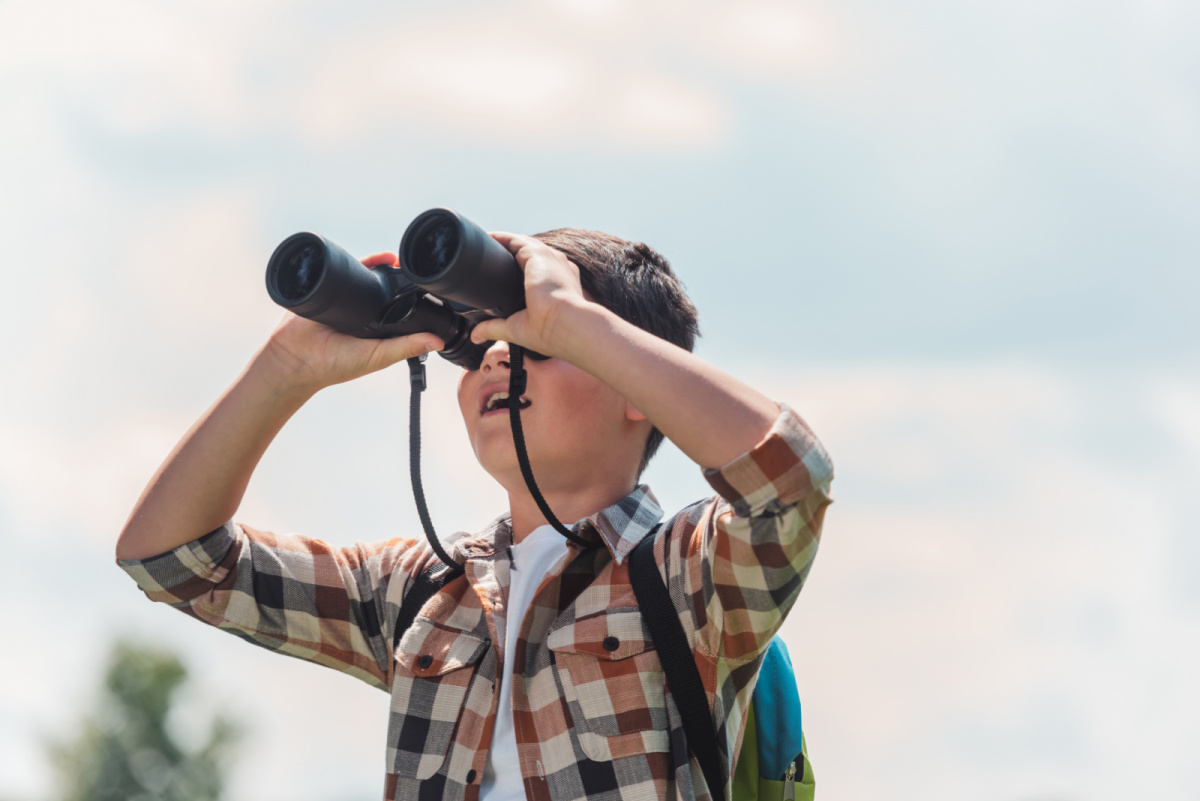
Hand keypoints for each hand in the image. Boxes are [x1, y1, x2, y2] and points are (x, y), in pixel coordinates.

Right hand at [257, 252, 443, 392]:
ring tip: (404, 260)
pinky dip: (365, 261)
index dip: (416, 301)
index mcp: (378, 328)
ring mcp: (348, 297)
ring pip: (371, 278)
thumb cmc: (335, 365)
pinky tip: (382, 256)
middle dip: (402, 281)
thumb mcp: (378, 356)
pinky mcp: (333, 287)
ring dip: (386, 268)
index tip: (434, 290)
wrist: (295, 357)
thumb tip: (438, 342)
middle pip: (387, 291)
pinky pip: (351, 268)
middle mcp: (365, 312)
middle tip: (421, 270)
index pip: (402, 310)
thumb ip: (405, 347)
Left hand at [469, 233, 590, 358]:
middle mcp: (557, 269)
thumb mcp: (519, 329)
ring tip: (486, 243)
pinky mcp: (538, 254)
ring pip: (522, 245)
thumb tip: (477, 336)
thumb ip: (496, 328)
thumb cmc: (551, 331)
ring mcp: (549, 259)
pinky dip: (501, 238)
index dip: (519, 270)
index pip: (538, 271)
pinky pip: (515, 240)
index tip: (503, 272)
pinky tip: (488, 239)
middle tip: (489, 257)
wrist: (568, 325)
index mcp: (560, 284)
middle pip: (529, 255)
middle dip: (510, 254)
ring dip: (504, 243)